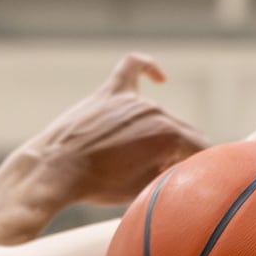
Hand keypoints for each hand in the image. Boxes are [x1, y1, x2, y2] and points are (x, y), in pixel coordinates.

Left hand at [24, 52, 207, 206]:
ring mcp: (131, 99)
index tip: (196, 181)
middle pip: (183, 133)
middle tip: (168, 180)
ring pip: (161, 115)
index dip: (200, 169)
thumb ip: (169, 174)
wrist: (55, 171)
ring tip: (147, 162)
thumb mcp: (145, 189)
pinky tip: (159, 78)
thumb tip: (182, 167)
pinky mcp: (110, 92)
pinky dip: (148, 69)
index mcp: (168, 135)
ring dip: (162, 135)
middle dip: (181, 156)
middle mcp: (154, 110)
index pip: (200, 150)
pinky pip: (134, 66)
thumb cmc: (98, 186)